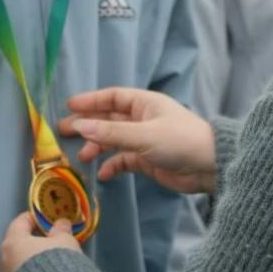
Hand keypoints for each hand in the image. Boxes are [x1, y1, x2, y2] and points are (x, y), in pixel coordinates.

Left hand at [0, 212, 80, 271]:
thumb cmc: (56, 264)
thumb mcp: (64, 241)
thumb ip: (61, 230)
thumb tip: (61, 223)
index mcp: (14, 241)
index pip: (20, 222)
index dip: (34, 217)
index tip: (44, 218)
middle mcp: (5, 258)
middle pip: (17, 242)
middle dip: (32, 239)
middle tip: (48, 238)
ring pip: (17, 260)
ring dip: (30, 257)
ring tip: (48, 257)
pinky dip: (30, 271)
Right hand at [59, 87, 216, 194]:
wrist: (209, 166)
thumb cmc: (179, 141)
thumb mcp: (143, 135)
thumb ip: (111, 132)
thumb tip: (79, 125)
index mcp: (145, 104)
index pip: (113, 97)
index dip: (91, 101)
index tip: (69, 106)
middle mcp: (143, 119)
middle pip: (109, 118)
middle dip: (88, 124)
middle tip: (63, 131)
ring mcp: (145, 140)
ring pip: (114, 140)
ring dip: (98, 146)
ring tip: (82, 156)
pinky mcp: (148, 160)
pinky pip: (124, 160)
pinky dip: (113, 165)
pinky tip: (103, 174)